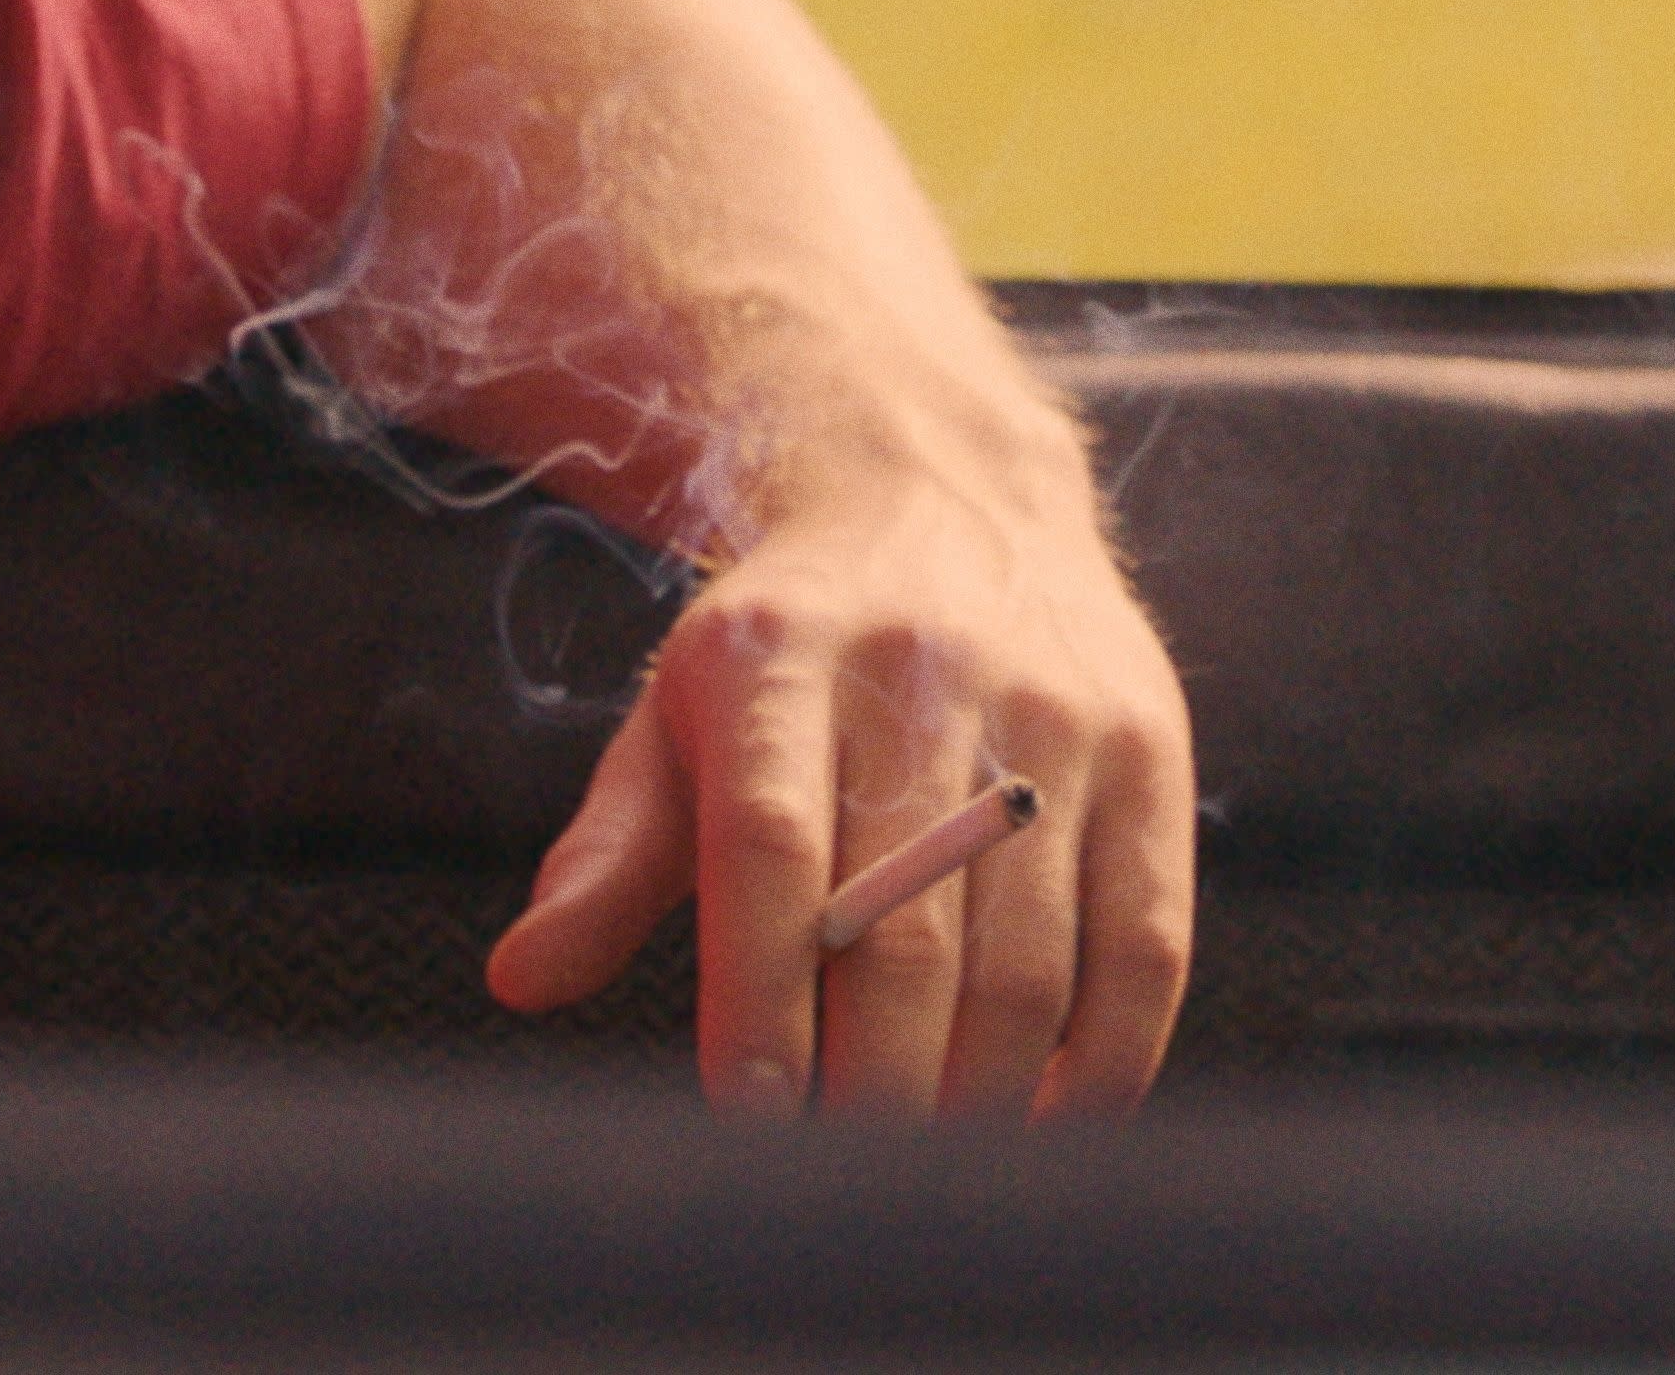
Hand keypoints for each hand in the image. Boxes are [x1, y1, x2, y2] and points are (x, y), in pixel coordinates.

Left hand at [480, 443, 1193, 1116]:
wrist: (946, 486)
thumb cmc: (788, 645)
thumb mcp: (678, 713)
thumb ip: (609, 854)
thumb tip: (521, 980)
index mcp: (776, 660)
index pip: (769, 853)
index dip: (760, 1001)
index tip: (750, 1124)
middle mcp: (922, 677)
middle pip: (905, 928)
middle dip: (873, 1086)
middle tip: (844, 1187)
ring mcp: (1053, 713)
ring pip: (1028, 958)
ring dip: (981, 1096)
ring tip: (932, 1169)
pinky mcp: (1152, 750)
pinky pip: (1147, 945)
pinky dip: (1103, 1063)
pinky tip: (1046, 1120)